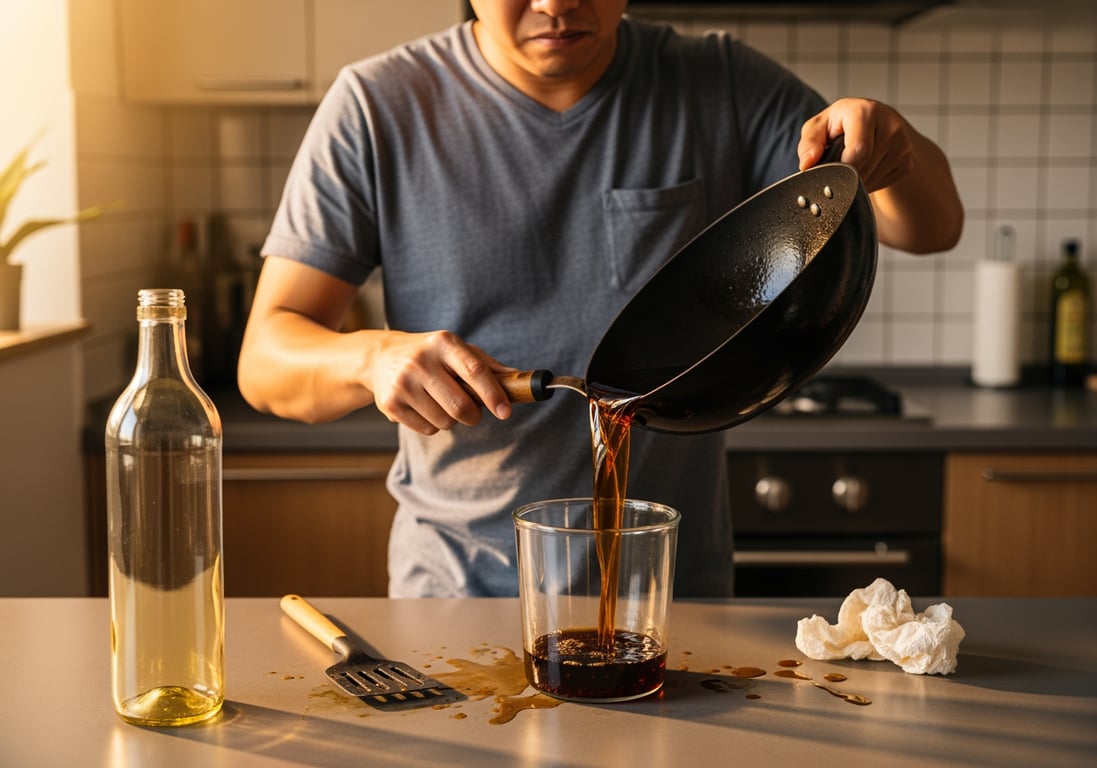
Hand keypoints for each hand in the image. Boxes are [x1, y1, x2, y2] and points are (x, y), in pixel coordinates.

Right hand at [366, 330, 513, 434]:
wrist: (381, 357)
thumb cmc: (430, 355)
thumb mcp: (457, 350)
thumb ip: (488, 365)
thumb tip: (519, 379)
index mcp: (444, 343)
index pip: (474, 371)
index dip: (493, 394)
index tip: (506, 412)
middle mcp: (421, 361)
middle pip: (460, 405)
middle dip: (473, 416)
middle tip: (473, 413)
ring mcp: (403, 383)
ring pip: (444, 421)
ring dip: (451, 420)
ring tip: (442, 403)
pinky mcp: (390, 403)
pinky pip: (427, 429)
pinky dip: (433, 425)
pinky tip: (425, 408)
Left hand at [797, 98, 915, 192]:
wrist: (875, 123)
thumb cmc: (841, 124)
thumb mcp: (819, 126)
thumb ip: (809, 143)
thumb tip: (807, 164)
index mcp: (866, 112)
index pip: (859, 150)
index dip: (843, 168)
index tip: (833, 173)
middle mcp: (890, 126)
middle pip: (864, 168)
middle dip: (845, 175)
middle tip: (836, 169)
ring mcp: (903, 145)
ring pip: (872, 179)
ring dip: (855, 181)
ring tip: (850, 166)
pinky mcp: (907, 162)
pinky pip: (882, 183)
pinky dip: (868, 183)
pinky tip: (864, 169)